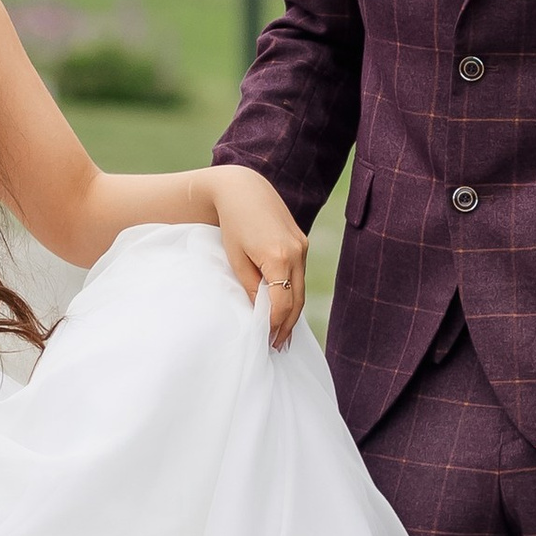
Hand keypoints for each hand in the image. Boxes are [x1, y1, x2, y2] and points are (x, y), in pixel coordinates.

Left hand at [211, 165, 307, 347]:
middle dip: (287, 325)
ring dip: (292, 312)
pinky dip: (293, 293)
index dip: (273, 325)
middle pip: (296, 300)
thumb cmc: (233, 223)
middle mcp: (296, 253)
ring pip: (300, 289)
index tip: (265, 341)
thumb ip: (250, 287)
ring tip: (281, 333)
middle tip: (277, 346)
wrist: (243, 188)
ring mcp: (302, 246)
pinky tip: (284, 306)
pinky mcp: (302, 242)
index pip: (281, 304)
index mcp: (278, 258)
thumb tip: (260, 313)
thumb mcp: (236, 259)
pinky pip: (299, 275)